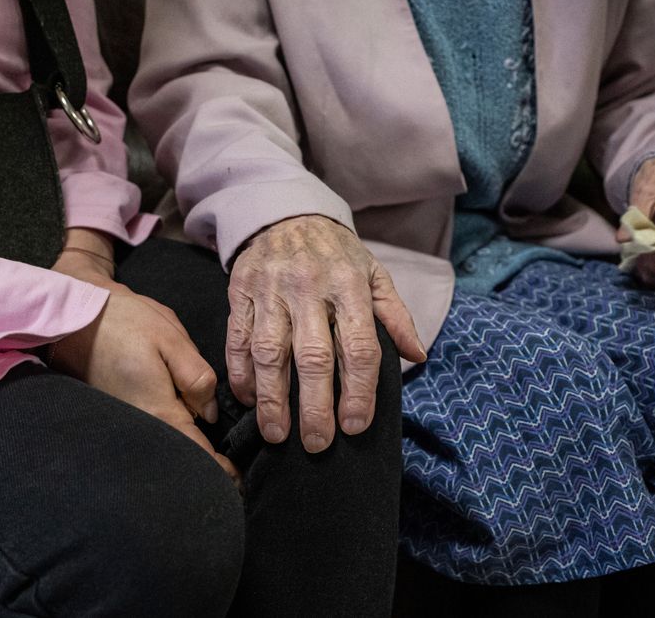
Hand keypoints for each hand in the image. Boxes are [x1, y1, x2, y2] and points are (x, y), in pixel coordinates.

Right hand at [51, 229, 238, 481]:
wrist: (72, 314)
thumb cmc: (122, 320)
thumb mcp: (170, 338)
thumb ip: (197, 378)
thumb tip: (209, 412)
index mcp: (159, 410)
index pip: (197, 455)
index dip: (222, 472)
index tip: (238, 479)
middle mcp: (140, 424)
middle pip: (178, 456)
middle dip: (203, 464)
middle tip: (228, 470)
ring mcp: (124, 422)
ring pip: (163, 444)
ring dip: (183, 447)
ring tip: (206, 450)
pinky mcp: (115, 413)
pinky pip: (147, 432)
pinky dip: (165, 433)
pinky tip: (175, 421)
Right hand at [227, 215, 425, 452]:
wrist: (284, 211)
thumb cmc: (335, 252)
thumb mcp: (373, 273)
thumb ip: (395, 315)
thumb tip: (417, 356)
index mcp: (349, 284)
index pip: (358, 345)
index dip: (359, 389)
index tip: (355, 424)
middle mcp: (308, 287)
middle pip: (312, 355)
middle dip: (315, 405)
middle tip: (318, 443)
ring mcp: (270, 289)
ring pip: (269, 351)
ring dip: (272, 397)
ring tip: (277, 434)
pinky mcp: (240, 291)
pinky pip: (237, 338)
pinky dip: (241, 373)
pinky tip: (250, 399)